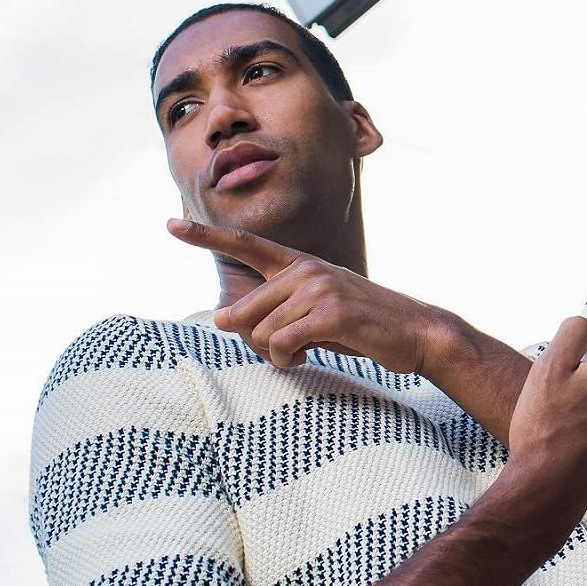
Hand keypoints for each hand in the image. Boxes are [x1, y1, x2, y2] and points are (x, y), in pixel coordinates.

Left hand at [167, 218, 444, 372]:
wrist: (416, 332)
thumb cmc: (362, 326)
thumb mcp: (316, 312)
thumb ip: (274, 310)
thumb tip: (219, 319)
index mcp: (300, 264)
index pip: (246, 245)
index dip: (204, 237)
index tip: (170, 224)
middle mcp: (305, 270)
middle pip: (241, 314)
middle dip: (255, 341)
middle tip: (289, 349)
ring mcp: (317, 288)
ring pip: (260, 334)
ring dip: (278, 355)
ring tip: (308, 351)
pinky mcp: (329, 313)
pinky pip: (282, 345)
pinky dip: (290, 360)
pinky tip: (311, 356)